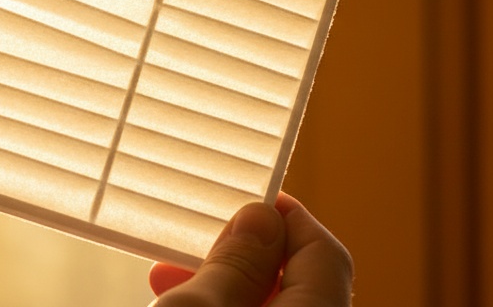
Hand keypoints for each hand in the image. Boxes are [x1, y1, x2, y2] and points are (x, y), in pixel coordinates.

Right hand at [147, 193, 352, 306]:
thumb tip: (261, 217)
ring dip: (227, 287)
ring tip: (169, 278)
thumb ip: (234, 264)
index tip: (243, 197)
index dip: (285, 216)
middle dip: (244, 256)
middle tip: (194, 243)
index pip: (323, 252)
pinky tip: (178, 303)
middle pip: (298, 283)